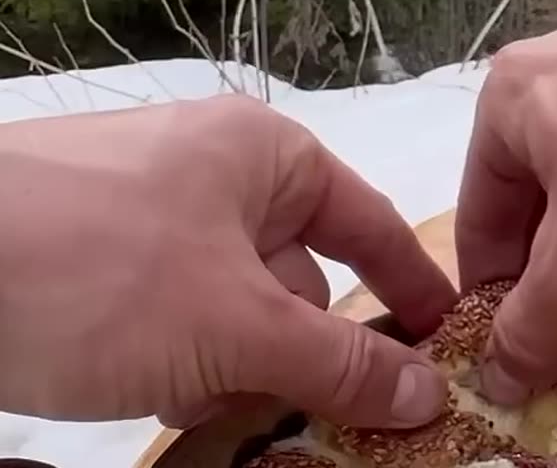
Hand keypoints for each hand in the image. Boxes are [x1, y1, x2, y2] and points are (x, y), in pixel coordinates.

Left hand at [0, 95, 457, 428]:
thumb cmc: (99, 268)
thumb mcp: (235, 326)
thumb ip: (337, 362)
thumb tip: (429, 396)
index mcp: (264, 156)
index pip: (370, 222)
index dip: (411, 287)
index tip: (446, 347)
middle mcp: (211, 174)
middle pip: (300, 272)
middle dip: (308, 349)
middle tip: (329, 418)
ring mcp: (146, 214)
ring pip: (232, 304)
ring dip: (240, 368)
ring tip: (228, 416)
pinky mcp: (93, 258)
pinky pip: (171, 314)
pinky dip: (182, 362)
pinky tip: (163, 402)